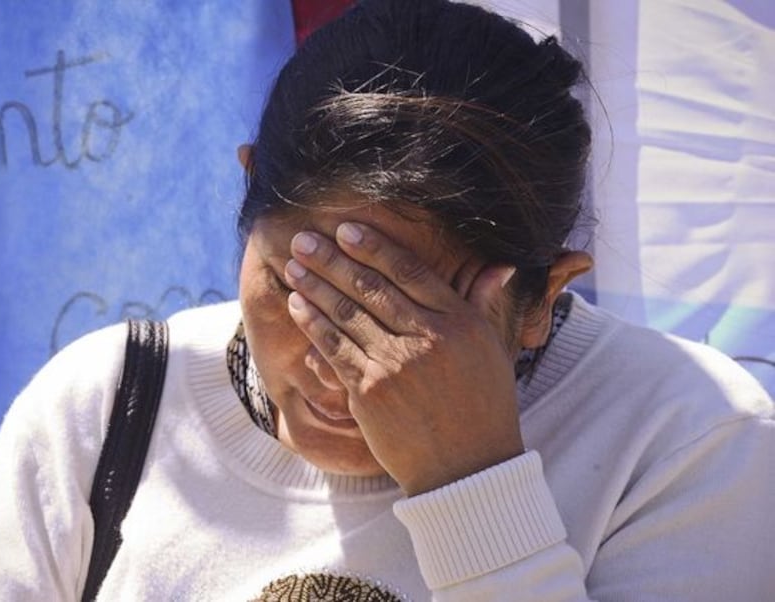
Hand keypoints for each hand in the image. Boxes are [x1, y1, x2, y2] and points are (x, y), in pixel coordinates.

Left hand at [283, 221, 524, 495]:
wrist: (467, 469)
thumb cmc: (483, 408)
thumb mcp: (493, 351)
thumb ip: (482, 306)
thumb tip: (500, 266)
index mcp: (459, 322)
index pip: (410, 272)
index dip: (374, 247)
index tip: (347, 229)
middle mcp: (427, 338)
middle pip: (371, 287)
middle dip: (332, 259)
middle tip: (304, 240)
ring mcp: (396, 364)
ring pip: (347, 314)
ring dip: (315, 285)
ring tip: (294, 265)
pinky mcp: (370, 391)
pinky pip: (335, 347)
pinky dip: (313, 323)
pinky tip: (297, 304)